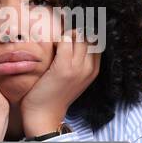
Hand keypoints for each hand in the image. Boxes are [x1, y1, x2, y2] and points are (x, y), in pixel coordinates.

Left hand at [19, 16, 100, 135]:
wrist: (44, 114)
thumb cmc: (54, 94)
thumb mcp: (72, 77)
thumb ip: (76, 60)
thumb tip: (72, 37)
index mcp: (94, 69)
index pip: (97, 40)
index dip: (85, 31)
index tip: (72, 28)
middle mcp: (89, 68)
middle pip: (89, 35)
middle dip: (76, 28)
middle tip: (62, 29)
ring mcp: (78, 68)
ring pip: (79, 35)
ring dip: (66, 32)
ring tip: (55, 38)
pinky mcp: (64, 68)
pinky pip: (65, 41)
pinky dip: (58, 38)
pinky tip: (51, 45)